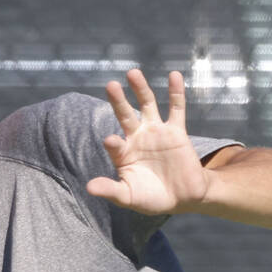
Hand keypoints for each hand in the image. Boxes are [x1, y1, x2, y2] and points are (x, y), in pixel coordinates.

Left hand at [86, 69, 210, 215]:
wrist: (183, 198)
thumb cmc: (152, 198)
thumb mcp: (128, 197)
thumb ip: (110, 190)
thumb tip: (89, 187)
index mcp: (123, 153)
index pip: (114, 144)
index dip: (113, 143)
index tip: (111, 141)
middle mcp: (137, 137)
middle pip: (125, 115)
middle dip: (118, 101)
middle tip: (110, 85)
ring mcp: (157, 132)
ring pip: (147, 105)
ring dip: (141, 89)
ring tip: (133, 73)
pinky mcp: (176, 131)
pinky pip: (176, 108)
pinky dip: (176, 92)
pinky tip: (174, 75)